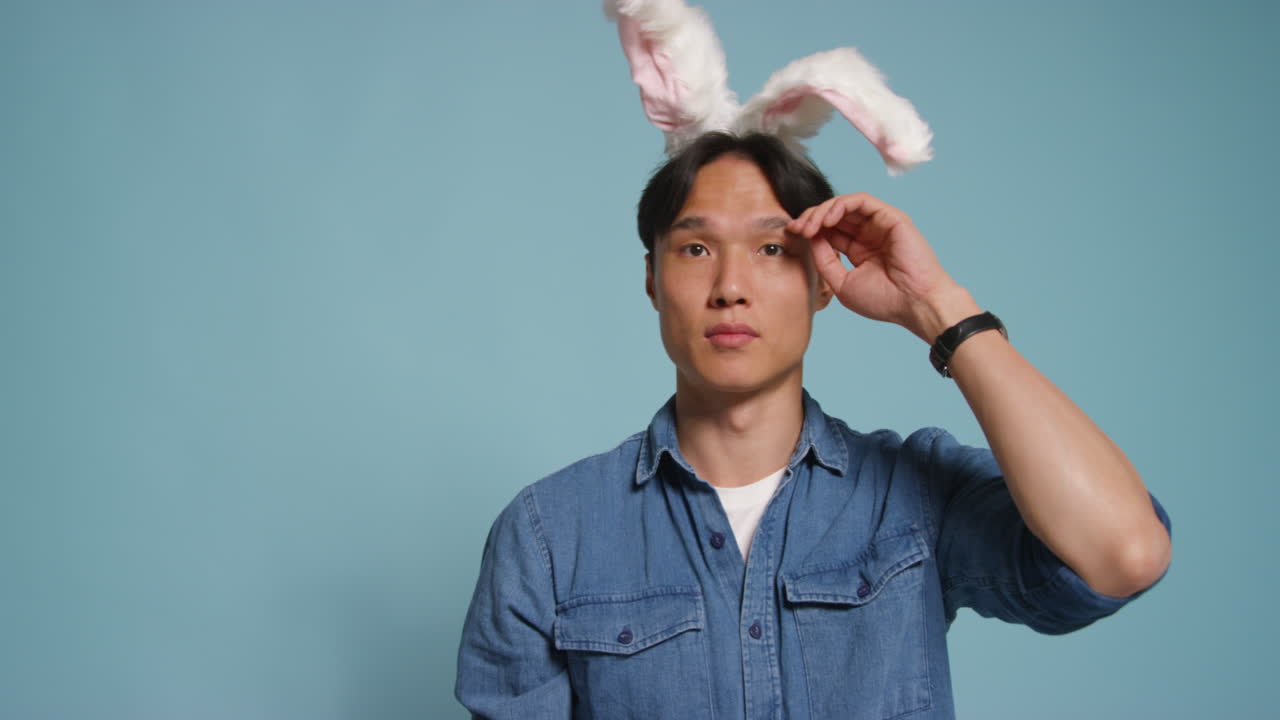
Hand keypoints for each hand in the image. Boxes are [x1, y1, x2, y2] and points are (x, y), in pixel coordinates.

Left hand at [787, 192, 976, 341]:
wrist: (913, 304)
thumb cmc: (884, 300)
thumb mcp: (842, 283)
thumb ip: (825, 260)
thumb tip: (809, 239)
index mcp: (859, 249)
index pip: (829, 231)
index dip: (809, 229)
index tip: (791, 234)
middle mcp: (869, 234)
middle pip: (834, 215)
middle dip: (811, 218)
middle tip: (796, 228)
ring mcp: (880, 224)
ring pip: (844, 204)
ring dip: (822, 211)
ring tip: (809, 225)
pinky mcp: (890, 216)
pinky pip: (859, 201)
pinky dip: (839, 206)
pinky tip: (826, 220)